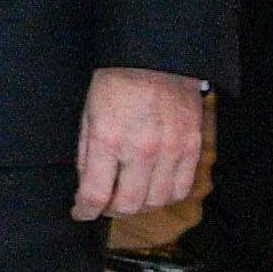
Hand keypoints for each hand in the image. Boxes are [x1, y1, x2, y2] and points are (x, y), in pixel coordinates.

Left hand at [75, 63, 208, 225]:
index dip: (84, 211)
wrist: (156, 59)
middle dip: (110, 211)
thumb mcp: (87, 116)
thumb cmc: (115, 85)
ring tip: (128, 196)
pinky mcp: (192, 147)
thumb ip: (86, 153)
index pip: (95, 195)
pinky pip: (182, 188)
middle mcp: (141, 150)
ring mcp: (171, 150)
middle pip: (128, 205)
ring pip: (156, 202)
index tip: (80, 212)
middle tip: (104, 204)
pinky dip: (166, 196)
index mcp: (108, 140)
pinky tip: (154, 188)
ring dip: (139, 205)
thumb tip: (86, 185)